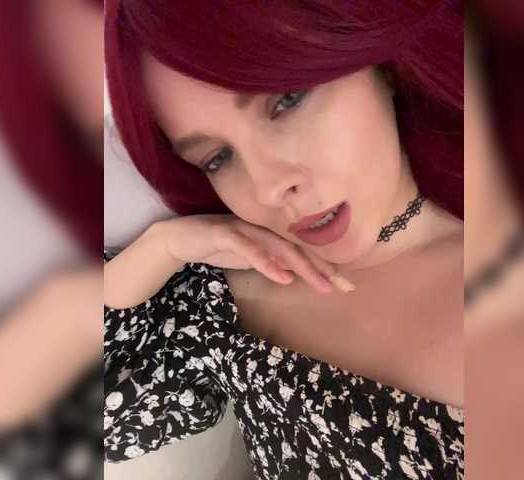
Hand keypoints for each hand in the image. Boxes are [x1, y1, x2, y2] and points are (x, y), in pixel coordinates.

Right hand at [157, 215, 336, 293]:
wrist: (179, 239)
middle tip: (341, 286)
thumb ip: (272, 261)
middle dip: (321, 267)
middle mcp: (261, 227)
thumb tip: (294, 271)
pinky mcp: (226, 234)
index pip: (301, 248)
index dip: (324, 265)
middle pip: (297, 247)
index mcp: (269, 232)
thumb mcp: (251, 258)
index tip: (344, 283)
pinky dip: (267, 263)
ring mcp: (244, 228)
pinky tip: (283, 277)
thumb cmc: (217, 247)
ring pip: (279, 246)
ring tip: (320, 283)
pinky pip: (250, 249)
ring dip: (302, 266)